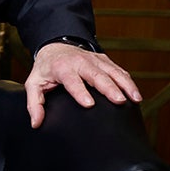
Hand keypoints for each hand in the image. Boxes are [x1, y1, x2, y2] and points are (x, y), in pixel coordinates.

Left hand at [25, 43, 141, 128]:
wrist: (55, 47)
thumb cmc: (45, 69)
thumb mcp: (34, 84)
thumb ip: (34, 104)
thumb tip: (36, 123)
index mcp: (62, 68)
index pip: (72, 80)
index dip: (80, 92)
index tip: (89, 104)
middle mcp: (80, 62)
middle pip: (96, 75)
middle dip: (109, 88)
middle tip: (119, 101)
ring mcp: (94, 59)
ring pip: (112, 71)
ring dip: (125, 84)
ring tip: (135, 99)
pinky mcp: (104, 60)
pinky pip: (118, 70)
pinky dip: (128, 81)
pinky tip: (135, 93)